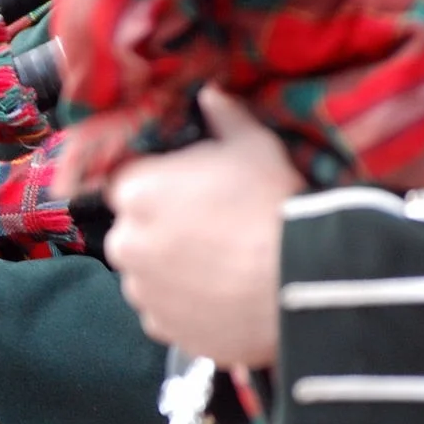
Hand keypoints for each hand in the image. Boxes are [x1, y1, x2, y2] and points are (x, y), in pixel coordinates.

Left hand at [102, 90, 303, 365]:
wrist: (299, 281)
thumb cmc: (272, 205)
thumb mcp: (255, 146)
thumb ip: (225, 117)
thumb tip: (212, 93)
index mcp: (135, 191)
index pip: (127, 183)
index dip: (160, 186)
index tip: (190, 192)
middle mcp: (124, 243)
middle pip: (133, 231)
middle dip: (161, 229)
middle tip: (211, 230)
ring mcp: (141, 292)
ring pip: (147, 275)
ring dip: (170, 271)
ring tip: (221, 267)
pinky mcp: (162, 330)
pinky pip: (165, 313)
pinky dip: (185, 307)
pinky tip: (221, 297)